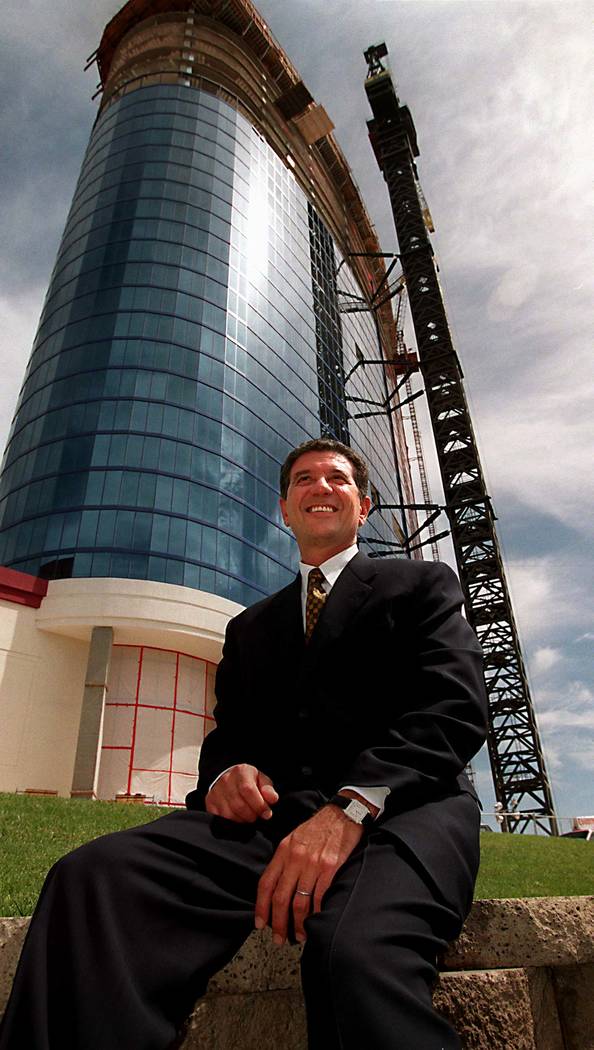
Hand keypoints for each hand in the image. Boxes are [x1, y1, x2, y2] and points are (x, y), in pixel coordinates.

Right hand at [205, 764, 278, 821]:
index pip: (248, 790)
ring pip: (230, 814)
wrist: (230, 779)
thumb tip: (273, 799)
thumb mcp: (262, 781)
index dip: (259, 805)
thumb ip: (268, 790)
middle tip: (257, 815)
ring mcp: (216, 792)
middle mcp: (226, 780)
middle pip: (239, 805)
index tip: (267, 813)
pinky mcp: (210, 803)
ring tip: (248, 816)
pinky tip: (238, 817)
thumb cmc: (249, 781)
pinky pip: (221, 819)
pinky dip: (232, 822)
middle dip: (252, 815)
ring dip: (243, 820)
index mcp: (241, 772)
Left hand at [255, 805, 363, 944]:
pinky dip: (317, 913)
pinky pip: (320, 897)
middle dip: (278, 923)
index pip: (266, 883)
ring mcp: (313, 863)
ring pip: (300, 902)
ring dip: (298, 923)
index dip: (261, 907)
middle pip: (281, 898)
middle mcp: (295, 858)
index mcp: (283, 850)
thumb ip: (284, 860)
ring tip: (300, 935)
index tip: (260, 924)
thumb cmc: (318, 828)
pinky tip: (316, 921)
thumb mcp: (294, 838)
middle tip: (279, 938)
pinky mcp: (330, 867)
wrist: (343, 814)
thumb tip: (276, 886)